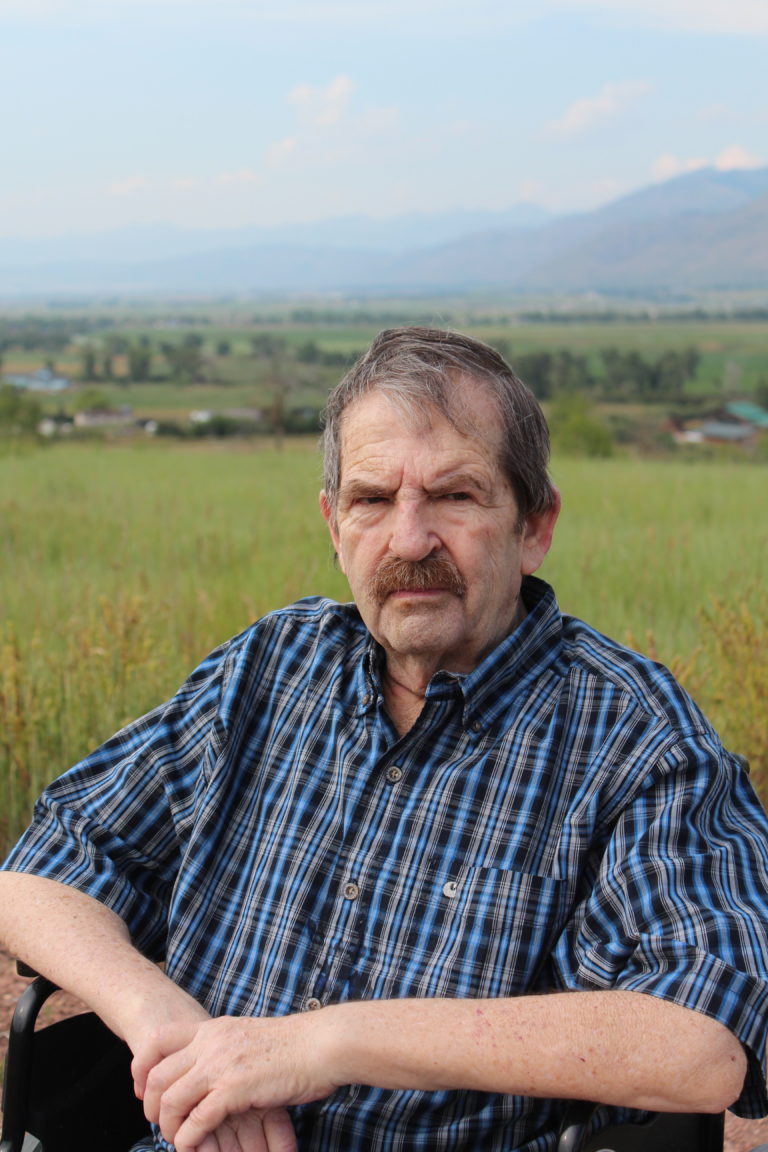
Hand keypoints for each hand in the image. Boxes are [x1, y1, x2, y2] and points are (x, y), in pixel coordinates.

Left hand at [142, 1014, 336, 1151]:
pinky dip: (189, 1139)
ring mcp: (221, 1065)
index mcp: (214, 1028)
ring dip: (169, 1127)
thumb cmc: (294, 1045)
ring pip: (171, 1100)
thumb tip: (210, 1066)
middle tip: (160, 1121)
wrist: (322, 1044)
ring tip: (177, 1138)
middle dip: (151, 1105)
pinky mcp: (235, 1089)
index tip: (143, 1089)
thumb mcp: (248, 1036)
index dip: (142, 1066)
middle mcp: (211, 1043)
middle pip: (157, 1074)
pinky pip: (196, 1120)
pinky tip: (192, 1146)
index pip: (158, 1038)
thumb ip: (224, 1047)